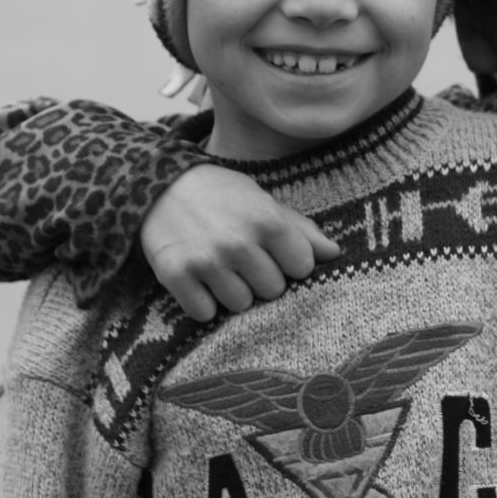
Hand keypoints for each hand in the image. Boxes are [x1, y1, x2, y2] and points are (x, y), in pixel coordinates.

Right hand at [140, 165, 339, 320]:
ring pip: (240, 305)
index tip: (273, 252)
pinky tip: (199, 279)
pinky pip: (204, 313)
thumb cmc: (224, 195)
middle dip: (261, 278)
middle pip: (272, 291)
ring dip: (232, 291)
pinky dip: (202, 302)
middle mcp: (239, 242)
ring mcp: (206, 261)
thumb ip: (301, 230)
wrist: (161, 185)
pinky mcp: (176, 275)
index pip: (302, 268)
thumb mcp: (265, 202)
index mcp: (268, 221)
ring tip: (220, 267)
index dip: (289, 262)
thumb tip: (335, 254)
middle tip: (242, 259)